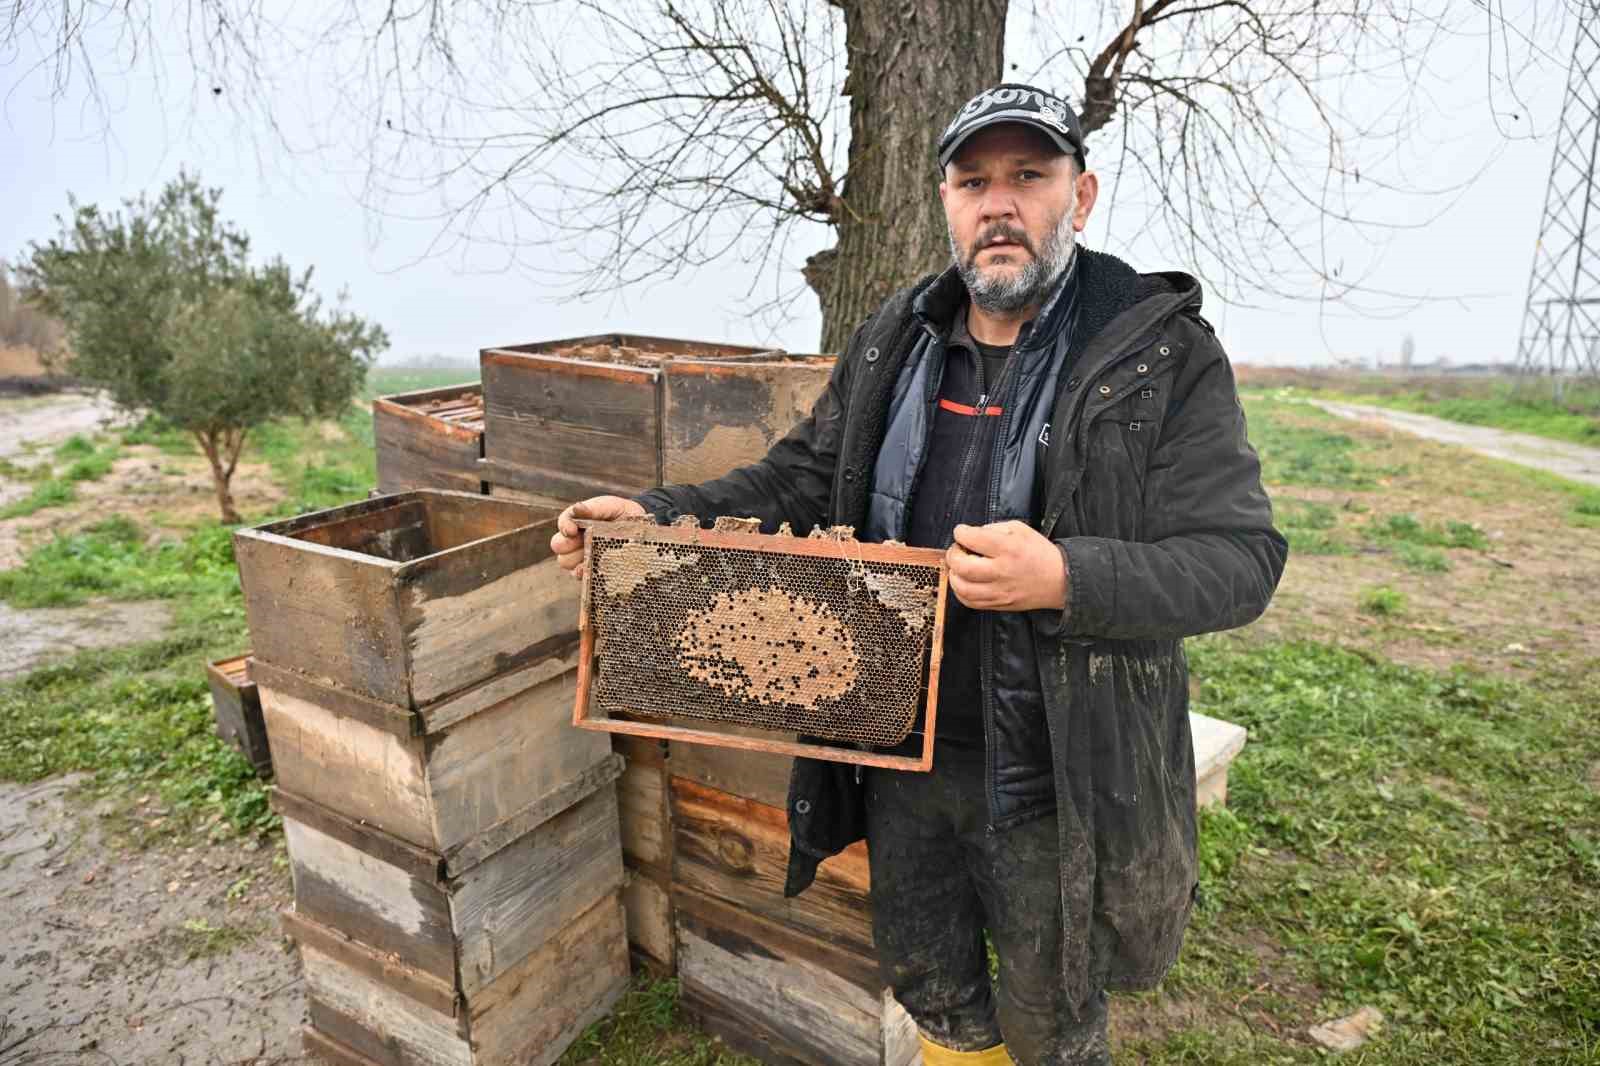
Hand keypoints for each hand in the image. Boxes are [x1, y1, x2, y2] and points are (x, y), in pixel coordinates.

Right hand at [551, 496, 648, 579]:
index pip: (563, 522)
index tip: (572, 530)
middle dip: (565, 545)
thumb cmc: (621, 514)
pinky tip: (590, 571)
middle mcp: (575, 539)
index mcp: (577, 521)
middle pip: (558, 545)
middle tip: (579, 542)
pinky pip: (579, 576)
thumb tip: (577, 508)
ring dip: (574, 560)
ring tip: (589, 556)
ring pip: (566, 562)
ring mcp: (581, 555)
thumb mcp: (608, 507)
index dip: (565, 526)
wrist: (640, 528)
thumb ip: (593, 508)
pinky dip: (583, 574)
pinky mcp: (591, 570)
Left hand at [945, 520, 1066, 611]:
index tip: (961, 532)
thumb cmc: (1039, 553)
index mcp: (1009, 548)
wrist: (1060, 580)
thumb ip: (994, 528)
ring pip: (963, 588)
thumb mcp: (1020, 529)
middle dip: (953, 555)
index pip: (973, 539)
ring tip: (959, 567)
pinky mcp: (999, 604)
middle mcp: (1002, 571)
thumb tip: (972, 534)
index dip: (960, 532)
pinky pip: (970, 603)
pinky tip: (964, 582)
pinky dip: (960, 592)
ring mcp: (1000, 591)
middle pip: (963, 566)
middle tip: (958, 550)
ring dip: (954, 575)